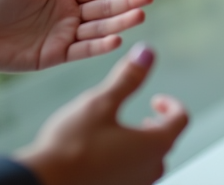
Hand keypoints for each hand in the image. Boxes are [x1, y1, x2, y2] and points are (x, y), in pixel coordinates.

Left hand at [0, 0, 152, 71]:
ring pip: (99, 29)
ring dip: (120, 23)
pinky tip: (116, 39)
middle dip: (128, 2)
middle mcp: (70, 15)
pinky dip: (99, 46)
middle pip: (106, 8)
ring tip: (140, 15)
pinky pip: (82, 50)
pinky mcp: (55, 56)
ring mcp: (65, 36)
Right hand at [15, 44, 188, 184]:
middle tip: (145, 119)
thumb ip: (128, 78)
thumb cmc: (71, 146)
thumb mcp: (101, 102)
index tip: (156, 99)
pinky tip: (103, 157)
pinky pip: (131, 177)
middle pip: (167, 144)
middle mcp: (150, 169)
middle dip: (158, 126)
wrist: (43, 183)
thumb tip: (147, 52)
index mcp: (155, 144)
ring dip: (142, 147)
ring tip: (123, 137)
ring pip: (149, 164)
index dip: (171, 105)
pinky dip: (127, 164)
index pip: (181, 120)